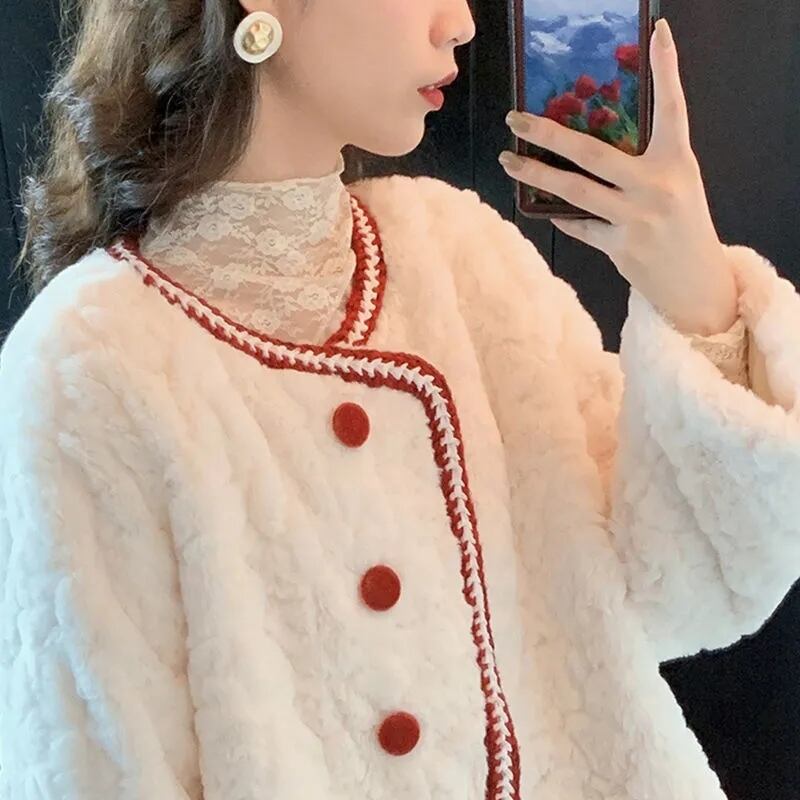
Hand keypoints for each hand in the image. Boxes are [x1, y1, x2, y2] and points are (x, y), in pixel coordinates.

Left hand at [499, 18, 738, 336]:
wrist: (697, 282)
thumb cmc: (682, 225)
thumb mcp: (677, 183)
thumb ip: (644, 162)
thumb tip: (589, 145)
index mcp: (676, 161)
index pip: (673, 107)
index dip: (667, 69)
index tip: (658, 34)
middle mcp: (656, 186)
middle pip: (593, 152)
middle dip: (549, 133)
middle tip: (516, 119)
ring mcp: (636, 218)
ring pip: (574, 191)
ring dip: (536, 175)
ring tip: (508, 161)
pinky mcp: (620, 248)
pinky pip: (580, 226)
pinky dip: (561, 217)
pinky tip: (544, 209)